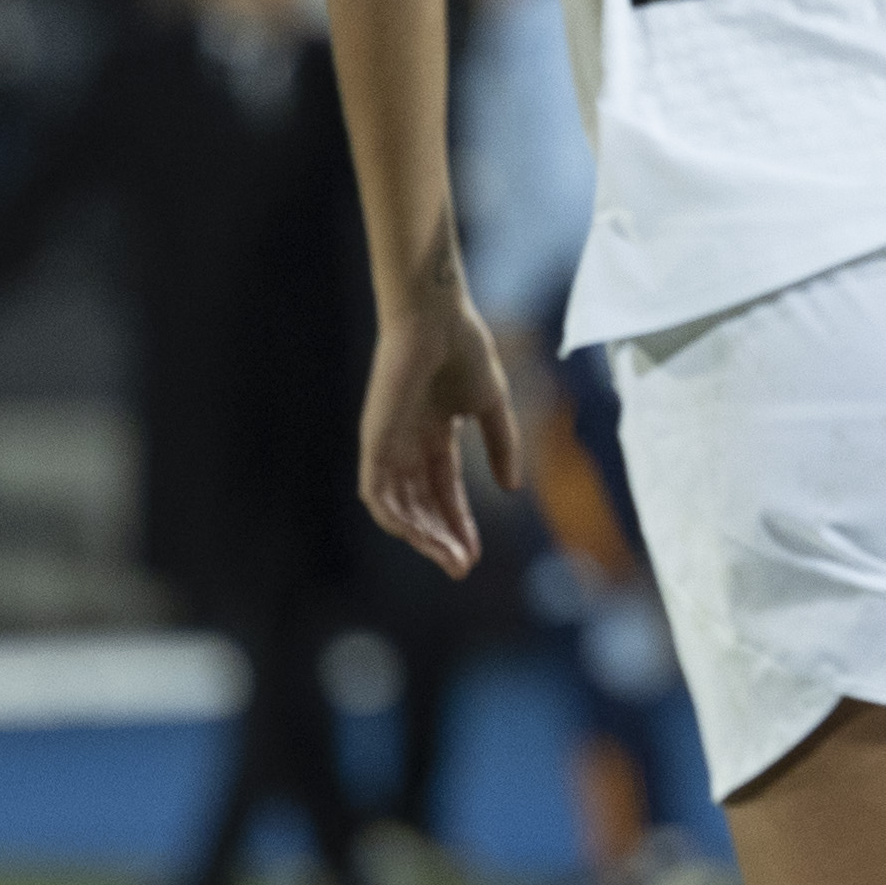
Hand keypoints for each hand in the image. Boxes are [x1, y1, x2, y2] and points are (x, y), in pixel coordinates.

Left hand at [361, 303, 522, 579]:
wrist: (435, 318)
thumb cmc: (464, 349)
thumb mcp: (491, 405)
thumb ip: (501, 445)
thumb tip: (510, 489)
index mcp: (434, 435)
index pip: (444, 491)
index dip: (459, 523)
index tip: (474, 554)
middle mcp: (407, 447)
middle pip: (422, 506)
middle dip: (442, 538)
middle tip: (463, 566)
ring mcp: (388, 446)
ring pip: (399, 508)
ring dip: (422, 537)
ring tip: (449, 558)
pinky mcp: (375, 442)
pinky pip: (378, 493)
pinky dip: (396, 518)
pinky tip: (419, 536)